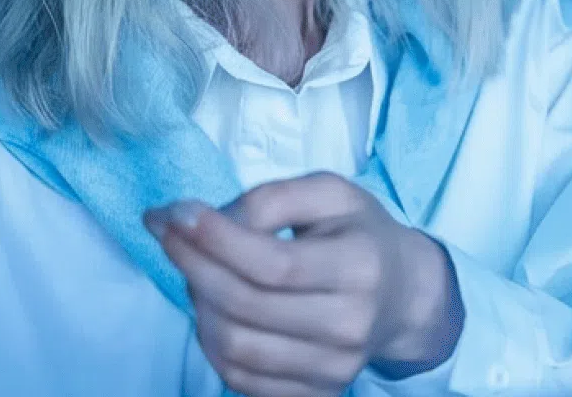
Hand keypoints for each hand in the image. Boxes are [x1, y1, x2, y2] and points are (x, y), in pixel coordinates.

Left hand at [146, 173, 463, 396]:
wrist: (403, 293)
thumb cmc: (359, 234)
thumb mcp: (330, 193)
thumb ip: (272, 198)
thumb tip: (210, 224)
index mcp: (361, 266)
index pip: (273, 264)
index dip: (215, 241)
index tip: (175, 214)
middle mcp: (351, 324)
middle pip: (246, 306)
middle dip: (193, 265)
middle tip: (169, 234)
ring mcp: (334, 368)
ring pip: (235, 346)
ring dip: (198, 304)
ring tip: (195, 270)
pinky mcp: (316, 392)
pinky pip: (239, 378)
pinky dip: (210, 342)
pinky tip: (212, 307)